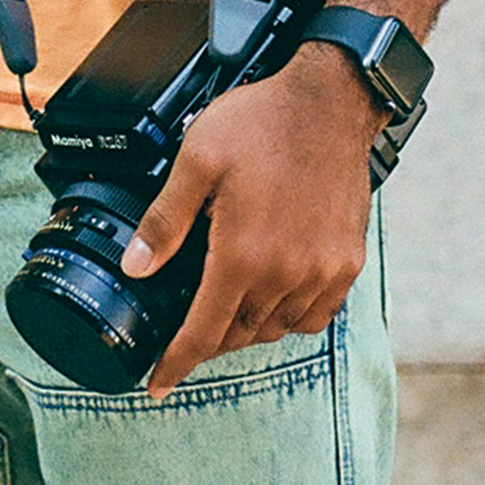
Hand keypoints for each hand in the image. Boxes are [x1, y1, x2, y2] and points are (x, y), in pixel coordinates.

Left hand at [120, 43, 385, 398]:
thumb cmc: (263, 123)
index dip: (177, 362)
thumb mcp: (197, 159)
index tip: (157, 383)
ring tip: (228, 307)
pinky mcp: (347, 261)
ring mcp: (322, 271)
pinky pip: (316, 315)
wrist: (330, 101)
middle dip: (210, 338)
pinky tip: (276, 296)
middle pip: (240, 334)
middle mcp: (285, 272)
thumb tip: (137, 266)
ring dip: (249, 327)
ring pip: (277, 328)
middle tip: (189, 328)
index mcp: (242, 253)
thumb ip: (165, 219)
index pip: (203, 331)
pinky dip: (291, 317)